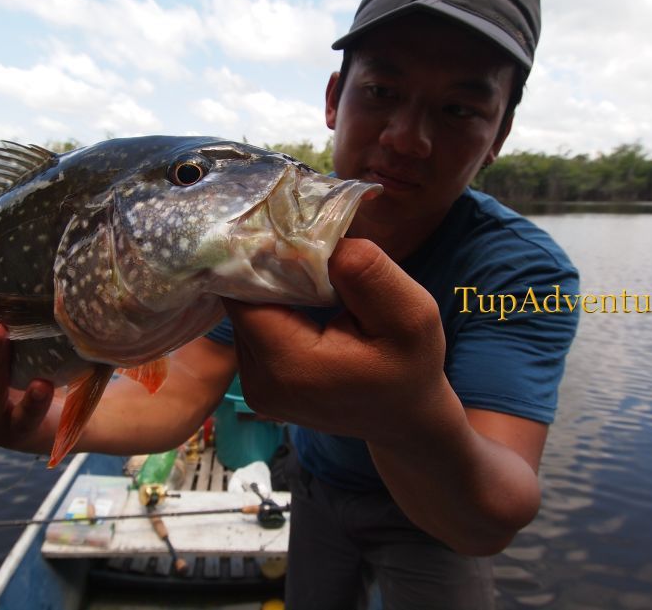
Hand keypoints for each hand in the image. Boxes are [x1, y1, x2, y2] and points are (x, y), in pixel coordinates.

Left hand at [223, 238, 449, 441]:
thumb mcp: (410, 312)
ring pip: (245, 314)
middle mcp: (259, 383)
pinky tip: (308, 306)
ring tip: (315, 283)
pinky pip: (254, 331)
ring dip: (274, 291)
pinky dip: (277, 311)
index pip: (242, 293)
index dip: (263, 258)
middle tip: (310, 253)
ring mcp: (255, 388)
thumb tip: (310, 238)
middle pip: (240, 303)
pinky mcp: (257, 385)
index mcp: (288, 366)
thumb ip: (363, 271)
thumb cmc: (411, 365)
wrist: (406, 416)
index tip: (294, 234)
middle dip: (270, 272)